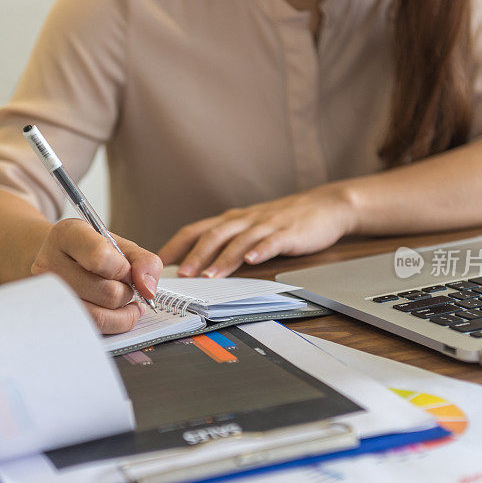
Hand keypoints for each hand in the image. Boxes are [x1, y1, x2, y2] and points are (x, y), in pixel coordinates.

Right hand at [30, 219, 162, 333]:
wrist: (59, 260)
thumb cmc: (93, 253)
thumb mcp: (121, 246)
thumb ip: (144, 262)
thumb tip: (148, 290)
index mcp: (68, 235)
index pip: (99, 257)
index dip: (124, 269)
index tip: (128, 271)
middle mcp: (49, 263)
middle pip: (107, 292)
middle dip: (126, 292)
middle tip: (124, 286)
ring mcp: (47, 294)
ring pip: (99, 317)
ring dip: (121, 313)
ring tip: (123, 301)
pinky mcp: (51, 318)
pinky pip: (91, 331)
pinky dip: (112, 325)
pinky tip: (115, 314)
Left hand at [158, 184, 355, 277]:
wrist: (324, 206)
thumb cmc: (283, 221)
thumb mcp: (249, 228)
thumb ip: (226, 242)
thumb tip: (195, 265)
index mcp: (231, 220)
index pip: (195, 230)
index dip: (175, 245)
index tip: (156, 263)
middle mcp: (244, 220)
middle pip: (214, 235)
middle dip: (195, 256)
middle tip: (181, 275)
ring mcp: (266, 225)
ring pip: (239, 240)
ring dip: (223, 259)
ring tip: (210, 276)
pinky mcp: (289, 232)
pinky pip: (272, 241)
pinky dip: (261, 251)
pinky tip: (253, 261)